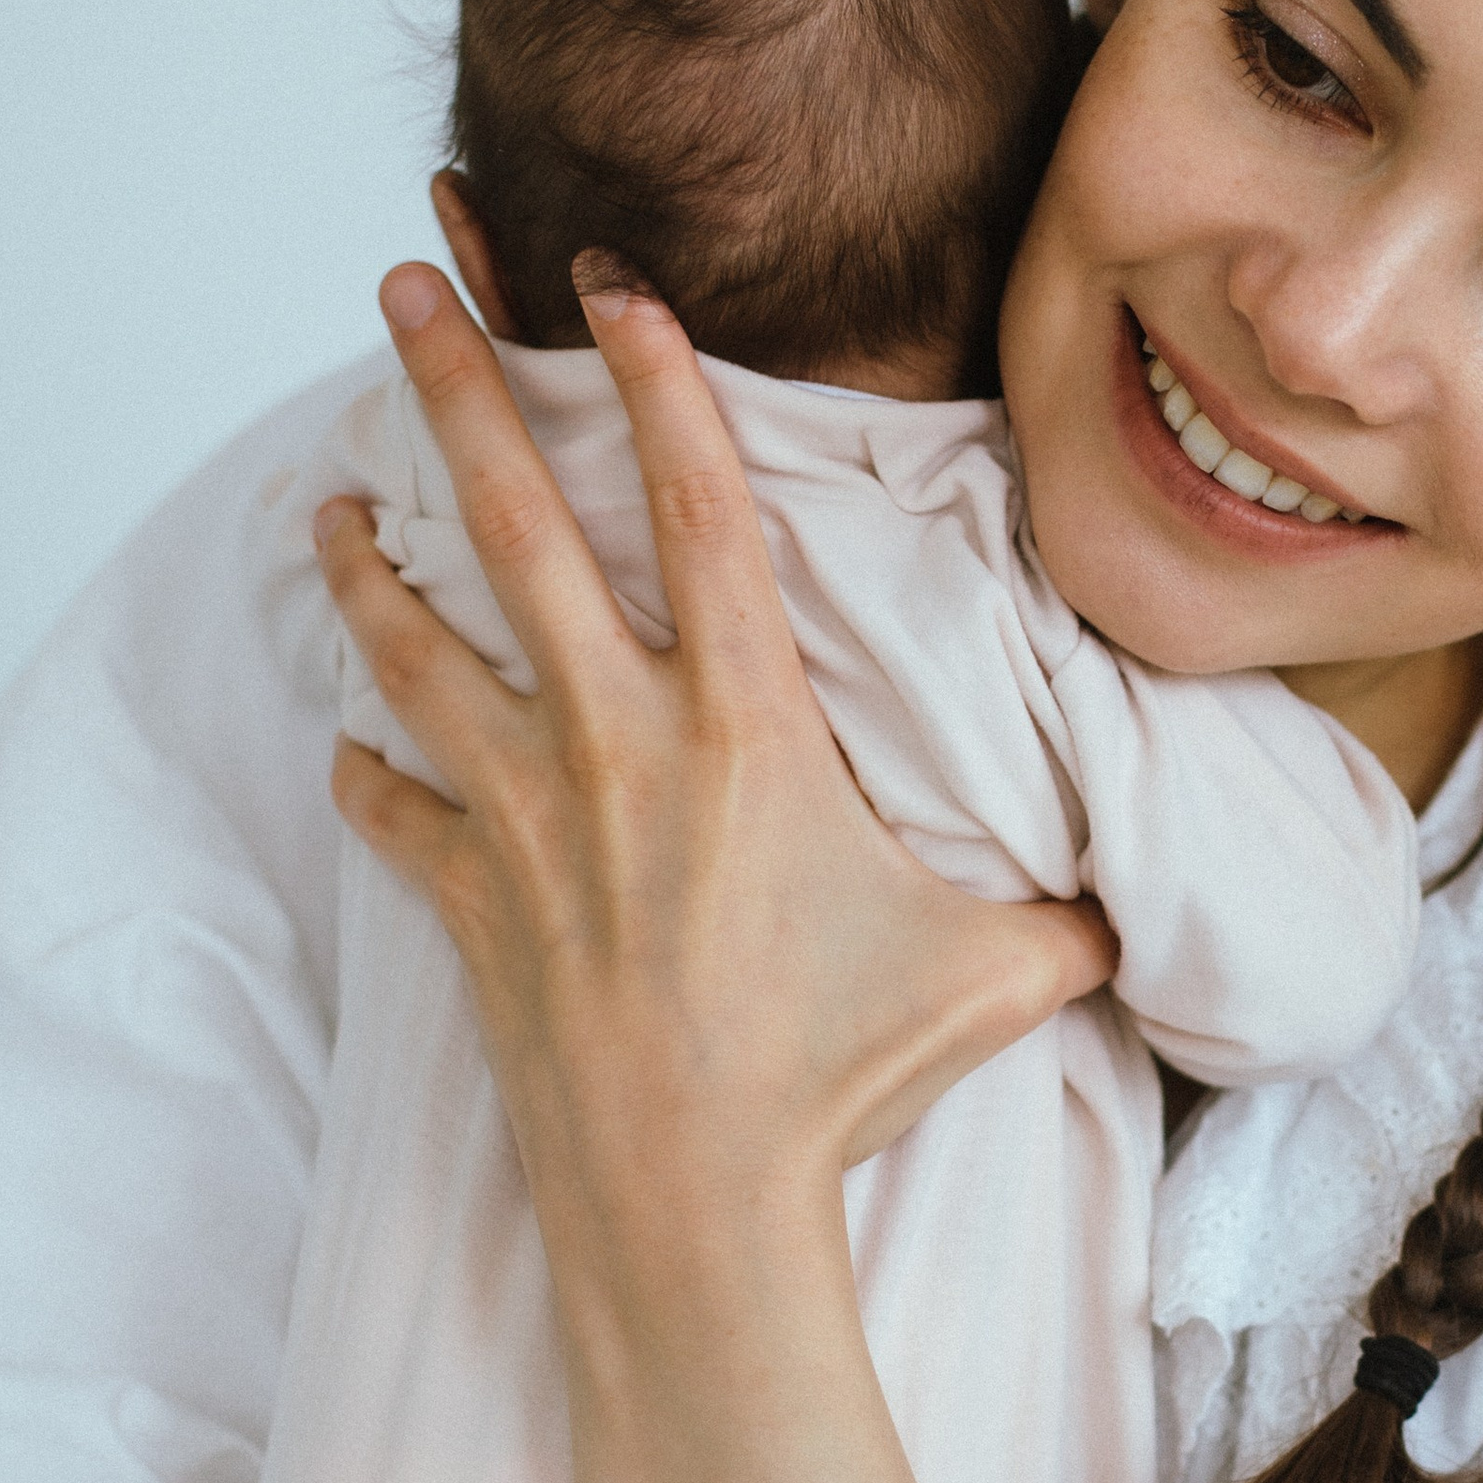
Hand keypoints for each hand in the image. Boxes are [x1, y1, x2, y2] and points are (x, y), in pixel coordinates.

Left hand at [319, 259, 1114, 1265]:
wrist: (695, 1200)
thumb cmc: (842, 1080)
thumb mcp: (996, 977)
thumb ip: (1068, 912)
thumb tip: (1152, 896)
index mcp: (747, 730)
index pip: (702, 510)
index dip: (660, 381)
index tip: (610, 282)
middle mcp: (619, 747)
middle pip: (519, 526)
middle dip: (456, 387)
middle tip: (405, 282)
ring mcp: (528, 820)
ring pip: (418, 650)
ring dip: (370, 567)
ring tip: (330, 505)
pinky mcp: (472, 905)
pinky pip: (398, 813)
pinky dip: (371, 773)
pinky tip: (352, 746)